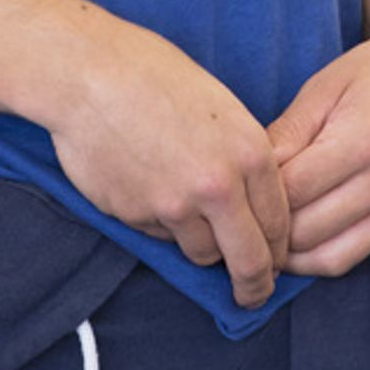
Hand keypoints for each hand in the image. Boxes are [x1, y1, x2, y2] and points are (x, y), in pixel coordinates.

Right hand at [46, 11, 289, 309]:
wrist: (91, 74)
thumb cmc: (156, 75)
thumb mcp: (220, 105)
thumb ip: (241, 156)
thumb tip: (252, 202)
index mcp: (249, 152)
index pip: (278, 224)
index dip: (278, 250)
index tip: (275, 263)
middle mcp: (218, 186)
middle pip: (248, 261)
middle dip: (254, 285)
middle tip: (253, 295)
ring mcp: (175, 206)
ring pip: (202, 254)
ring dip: (202, 246)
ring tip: (188, 213)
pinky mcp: (136, 217)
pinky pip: (160, 236)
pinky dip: (161, 224)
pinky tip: (148, 186)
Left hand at [265, 9, 369, 278]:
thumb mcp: (324, 86)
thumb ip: (287, 134)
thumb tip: (249, 175)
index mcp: (360, 142)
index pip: (290, 192)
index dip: (255, 196)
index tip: (235, 192)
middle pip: (306, 231)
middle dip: (268, 230)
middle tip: (241, 219)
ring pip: (330, 257)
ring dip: (291, 256)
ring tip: (264, 238)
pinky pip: (355, 255)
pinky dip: (321, 256)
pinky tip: (298, 240)